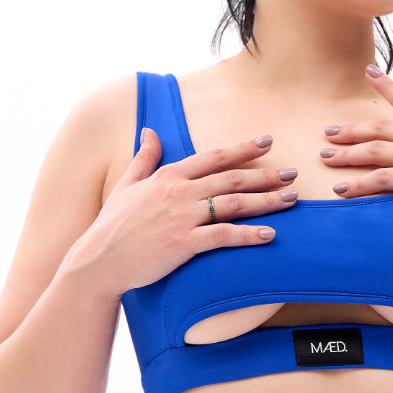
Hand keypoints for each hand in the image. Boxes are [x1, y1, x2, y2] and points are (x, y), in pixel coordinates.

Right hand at [70, 128, 298, 296]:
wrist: (99, 261)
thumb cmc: (112, 225)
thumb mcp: (126, 185)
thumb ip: (143, 158)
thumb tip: (149, 131)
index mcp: (168, 175)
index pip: (214, 157)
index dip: (243, 148)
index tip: (267, 141)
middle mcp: (179, 192)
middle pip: (232, 179)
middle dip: (266, 174)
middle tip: (293, 172)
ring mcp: (182, 217)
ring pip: (234, 204)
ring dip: (267, 200)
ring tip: (292, 199)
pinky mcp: (183, 244)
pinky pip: (223, 236)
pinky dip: (248, 235)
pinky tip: (269, 235)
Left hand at [318, 65, 392, 240]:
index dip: (387, 86)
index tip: (369, 71)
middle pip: (381, 127)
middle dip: (352, 129)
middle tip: (329, 132)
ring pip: (376, 150)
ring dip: (346, 154)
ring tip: (325, 158)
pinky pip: (382, 179)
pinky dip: (358, 184)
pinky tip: (340, 190)